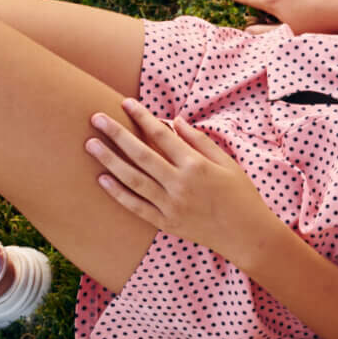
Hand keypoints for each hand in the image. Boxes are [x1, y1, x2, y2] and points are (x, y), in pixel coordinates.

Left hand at [87, 102, 275, 256]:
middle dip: (116, 134)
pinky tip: (102, 179)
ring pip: (132, 179)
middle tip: (95, 118)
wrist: (247, 235)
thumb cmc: (241, 195)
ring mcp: (170, 205)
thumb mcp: (228, 163)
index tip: (126, 103)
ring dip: (109, 160)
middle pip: (141, 154)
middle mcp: (180, 184)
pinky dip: (117, 193)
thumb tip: (175, 121)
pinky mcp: (166, 223)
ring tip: (90, 144)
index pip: (163, 135)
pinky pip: (136, 206)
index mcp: (197, 166)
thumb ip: (200, 141)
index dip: (143, 117)